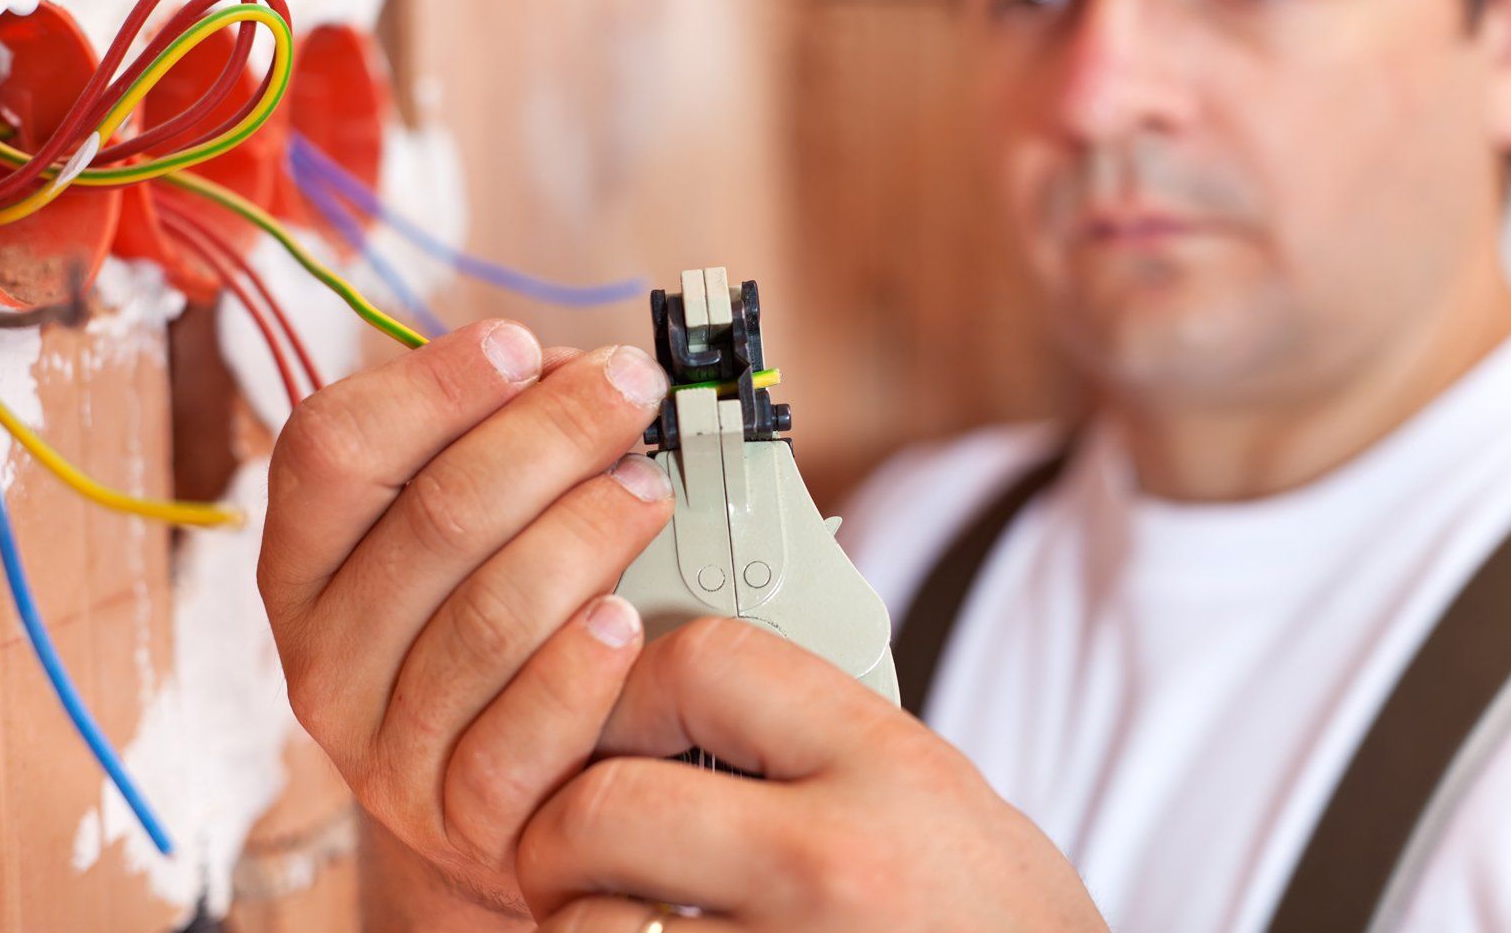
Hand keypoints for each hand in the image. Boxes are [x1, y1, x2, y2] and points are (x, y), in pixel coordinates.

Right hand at [256, 321, 675, 927]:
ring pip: (490, 617)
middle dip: (554, 433)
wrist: (489, 795)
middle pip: (438, 517)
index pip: (333, 448)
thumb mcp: (455, 535)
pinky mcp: (457, 817)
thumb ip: (493, 447)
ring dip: (587, 531)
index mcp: (305, 562)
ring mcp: (384, 746)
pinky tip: (627, 621)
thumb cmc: (480, 630)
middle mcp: (325, 654)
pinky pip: (521, 736)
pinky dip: (581, 668)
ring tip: (648, 490)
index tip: (519, 345)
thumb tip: (575, 375)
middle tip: (632, 391)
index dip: (432, 384)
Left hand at [516, 618, 1107, 931]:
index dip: (631, 679)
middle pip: (609, 801)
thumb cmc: (1006, 929)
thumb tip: (692, 685)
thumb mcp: (947, 803)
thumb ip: (826, 743)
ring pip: (590, 926)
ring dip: (579, 925)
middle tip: (574, 844)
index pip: (703, 662)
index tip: (615, 714)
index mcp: (890, 770)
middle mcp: (837, 864)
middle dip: (561, 825)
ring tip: (620, 923)